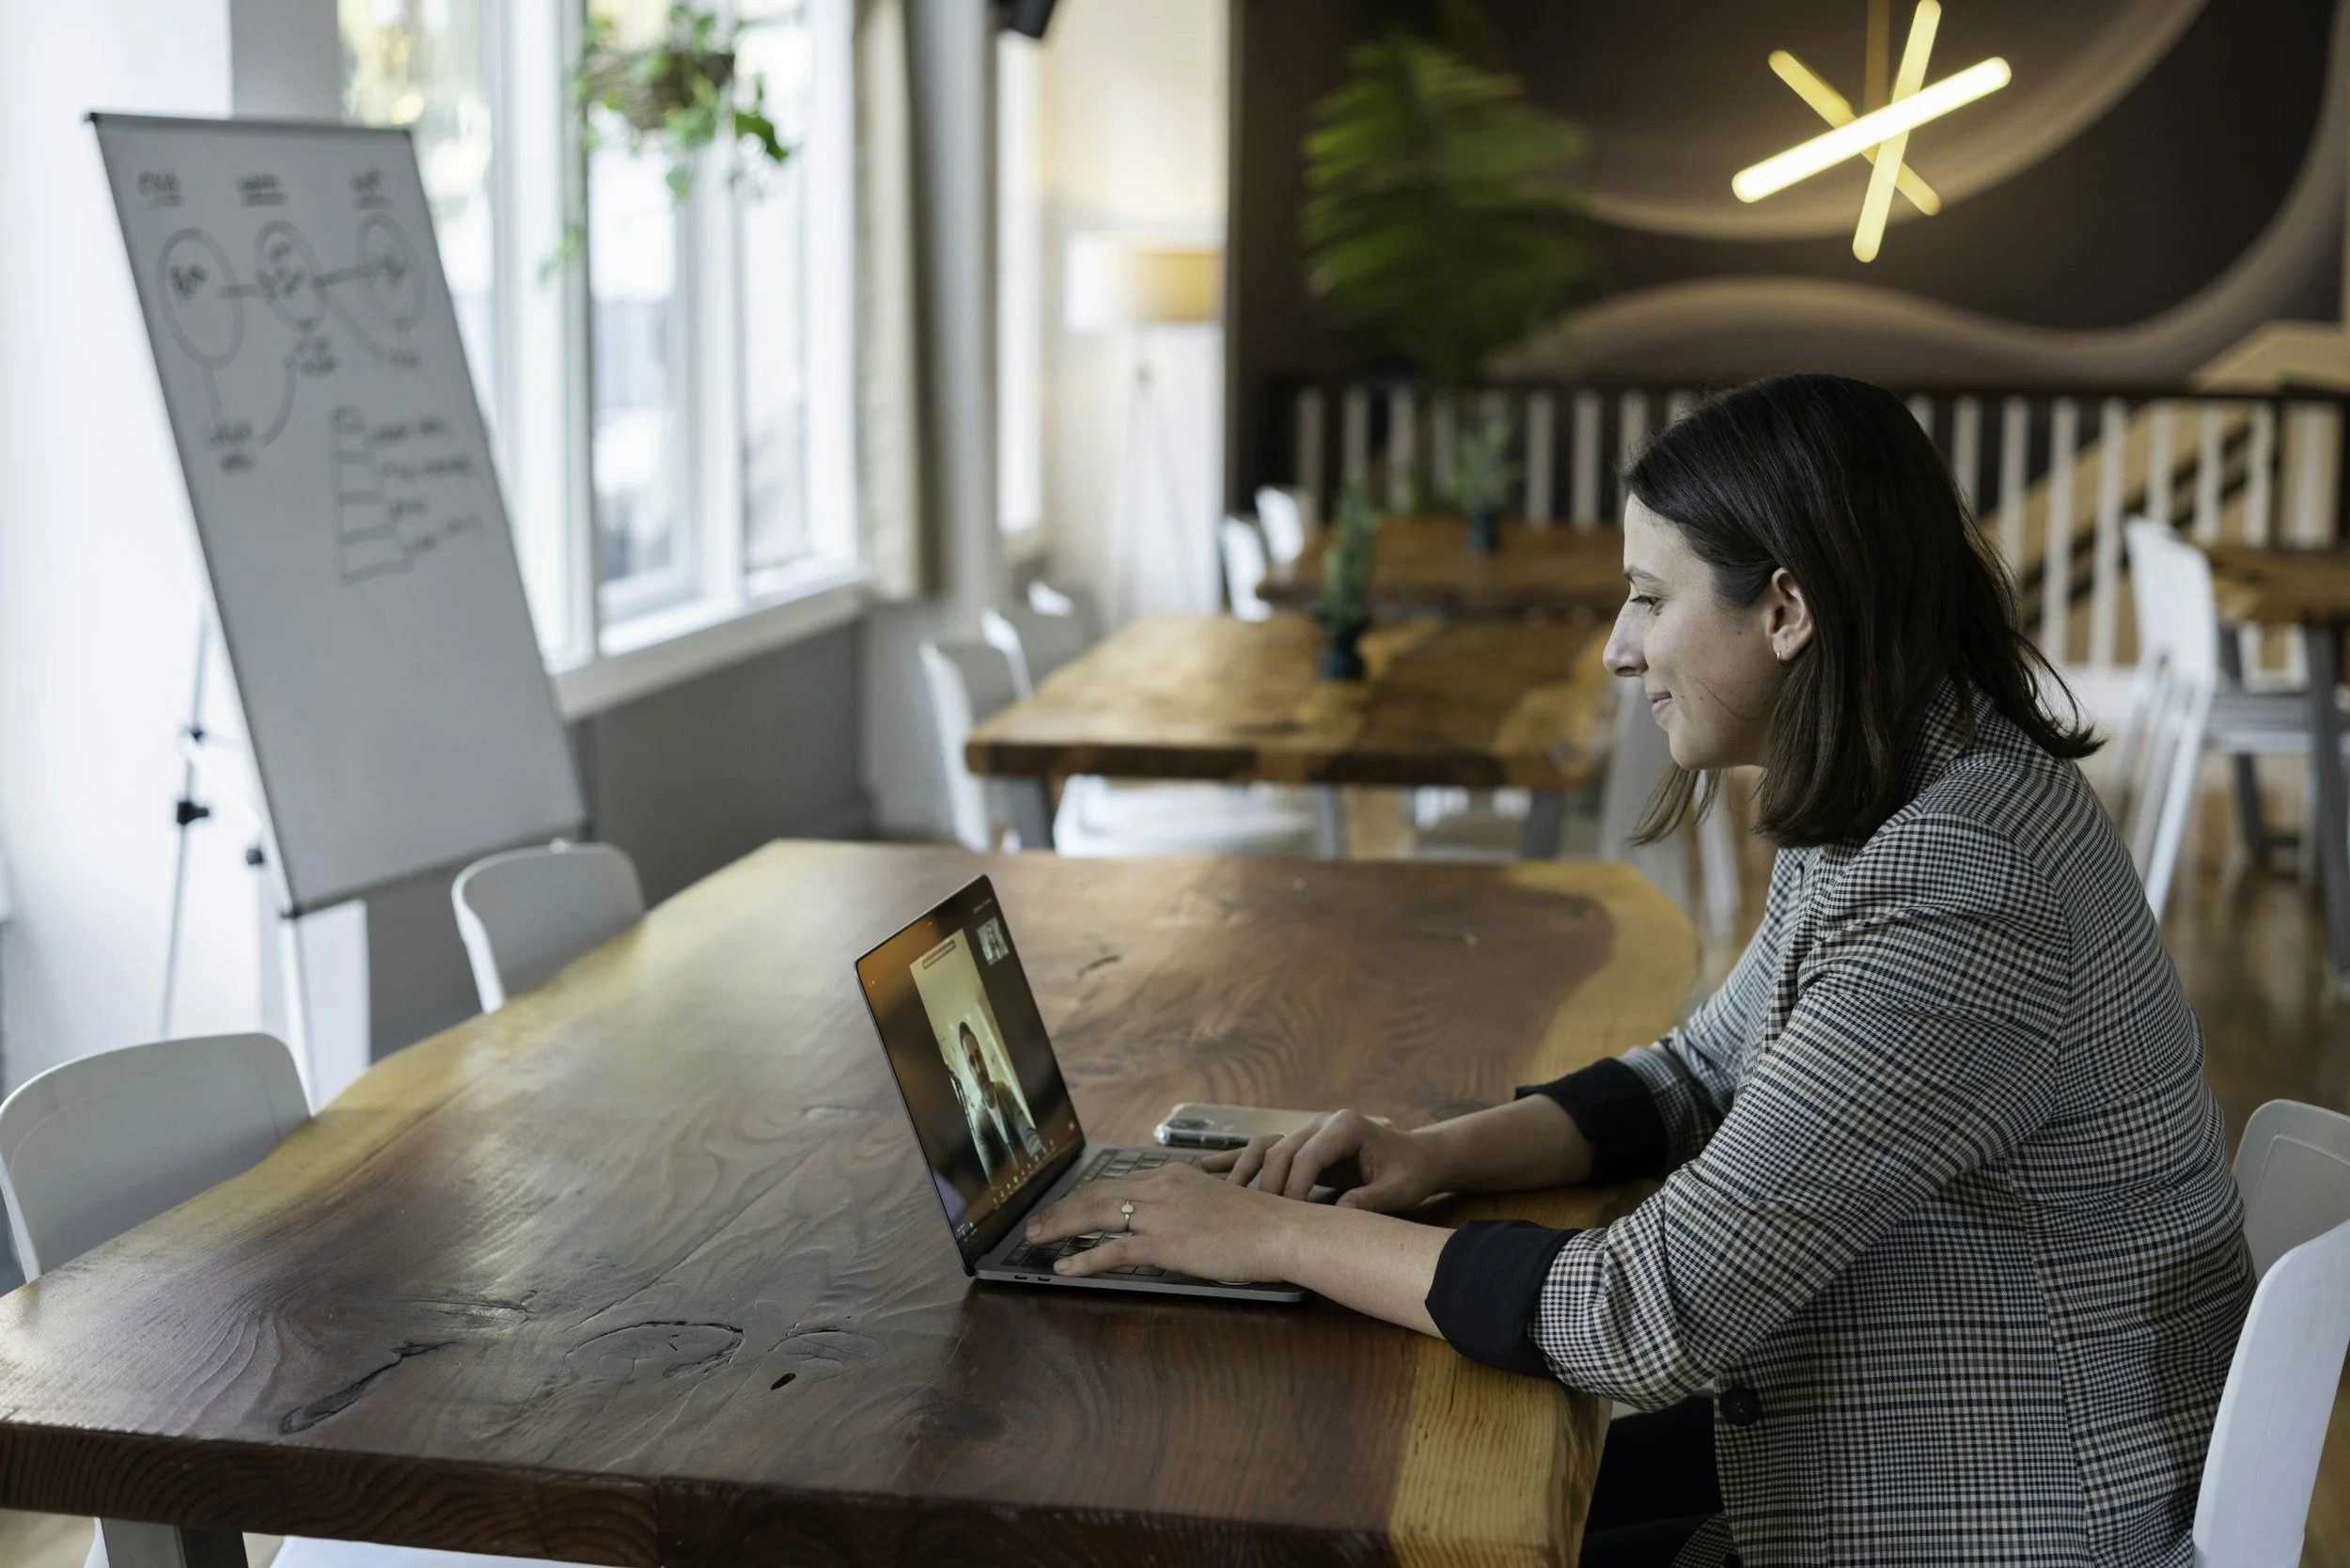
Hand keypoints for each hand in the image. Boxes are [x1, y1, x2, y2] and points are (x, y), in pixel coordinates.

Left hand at [1022, 1164, 1298, 1282]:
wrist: (1279, 1231)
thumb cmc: (1256, 1223)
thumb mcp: (1214, 1201)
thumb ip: (1184, 1205)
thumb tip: (1166, 1222)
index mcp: (1171, 1176)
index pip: (1114, 1184)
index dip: (1082, 1197)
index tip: (1063, 1207)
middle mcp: (1160, 1188)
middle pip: (1096, 1195)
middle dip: (1061, 1209)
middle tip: (1036, 1224)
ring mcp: (1161, 1215)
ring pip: (1096, 1217)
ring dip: (1060, 1228)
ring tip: (1036, 1240)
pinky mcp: (1165, 1243)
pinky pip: (1114, 1251)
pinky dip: (1085, 1258)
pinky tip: (1065, 1267)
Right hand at [1202, 1109, 1448, 1212]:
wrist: (1419, 1156)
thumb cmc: (1411, 1173)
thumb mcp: (1398, 1190)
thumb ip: (1369, 1201)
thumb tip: (1338, 1218)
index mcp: (1345, 1126)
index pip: (1306, 1156)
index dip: (1294, 1188)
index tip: (1287, 1218)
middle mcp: (1322, 1122)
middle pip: (1280, 1151)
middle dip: (1268, 1186)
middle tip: (1257, 1219)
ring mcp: (1309, 1129)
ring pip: (1266, 1147)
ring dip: (1244, 1171)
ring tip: (1222, 1194)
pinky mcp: (1303, 1142)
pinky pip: (1265, 1149)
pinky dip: (1239, 1159)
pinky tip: (1208, 1167)